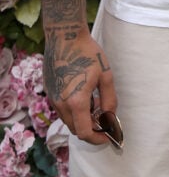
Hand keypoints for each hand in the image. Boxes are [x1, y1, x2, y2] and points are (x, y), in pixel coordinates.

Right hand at [43, 27, 117, 144]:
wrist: (65, 37)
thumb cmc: (88, 54)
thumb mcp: (105, 76)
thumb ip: (109, 99)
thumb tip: (110, 117)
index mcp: (76, 102)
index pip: (85, 133)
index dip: (97, 139)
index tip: (107, 137)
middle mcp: (61, 104)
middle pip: (76, 129)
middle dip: (91, 129)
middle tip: (105, 119)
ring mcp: (53, 98)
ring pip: (68, 120)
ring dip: (82, 119)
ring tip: (96, 104)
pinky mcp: (49, 91)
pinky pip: (62, 109)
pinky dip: (74, 110)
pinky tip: (85, 95)